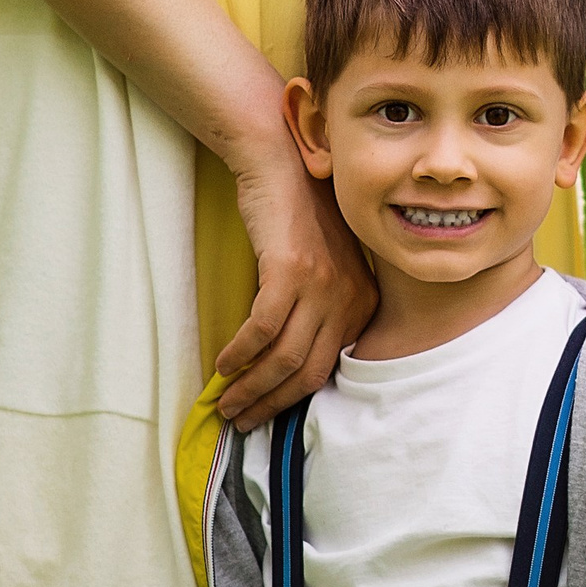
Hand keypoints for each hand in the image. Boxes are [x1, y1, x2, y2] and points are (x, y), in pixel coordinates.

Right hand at [211, 142, 376, 426]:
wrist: (283, 166)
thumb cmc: (299, 218)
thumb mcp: (328, 268)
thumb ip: (323, 311)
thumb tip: (291, 367)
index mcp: (362, 303)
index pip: (327, 370)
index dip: (292, 400)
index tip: (265, 414)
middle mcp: (348, 298)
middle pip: (306, 372)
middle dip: (270, 405)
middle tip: (240, 420)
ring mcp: (321, 284)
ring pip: (283, 358)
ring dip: (250, 387)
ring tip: (225, 402)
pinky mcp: (289, 271)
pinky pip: (261, 329)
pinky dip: (240, 354)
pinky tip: (223, 364)